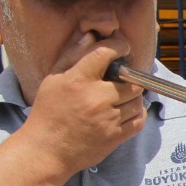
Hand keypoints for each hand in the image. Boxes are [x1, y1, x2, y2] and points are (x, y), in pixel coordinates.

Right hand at [23, 45, 146, 174]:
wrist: (46, 150)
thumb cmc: (48, 112)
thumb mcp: (53, 79)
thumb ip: (72, 55)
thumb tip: (91, 35)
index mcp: (78, 80)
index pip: (106, 52)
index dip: (119, 46)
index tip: (122, 48)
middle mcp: (96, 98)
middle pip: (130, 79)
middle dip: (128, 77)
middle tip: (120, 79)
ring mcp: (108, 119)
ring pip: (137, 99)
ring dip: (132, 96)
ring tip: (120, 96)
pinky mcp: (115, 136)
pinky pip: (139, 119)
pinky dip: (137, 113)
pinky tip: (126, 111)